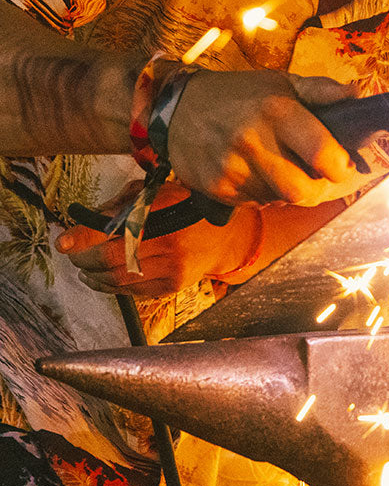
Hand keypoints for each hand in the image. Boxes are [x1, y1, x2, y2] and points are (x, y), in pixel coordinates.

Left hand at [57, 182, 259, 296]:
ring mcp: (173, 267)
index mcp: (166, 212)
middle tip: (75, 255)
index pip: (115, 228)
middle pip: (112, 259)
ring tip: (85, 268)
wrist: (226, 236)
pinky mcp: (173, 285)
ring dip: (94, 275)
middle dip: (85, 259)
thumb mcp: (158, 194)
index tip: (64, 242)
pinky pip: (132, 290)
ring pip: (119, 279)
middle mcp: (171, 241)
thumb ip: (122, 204)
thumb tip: (86, 221)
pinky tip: (103, 278)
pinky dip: (111, 286)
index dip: (85, 237)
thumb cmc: (187, 209)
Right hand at [166, 69, 360, 204]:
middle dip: (317, 188)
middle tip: (316, 175)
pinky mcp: (216, 188)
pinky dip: (263, 194)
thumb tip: (356, 95)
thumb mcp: (281, 82)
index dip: (340, 168)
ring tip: (281, 167)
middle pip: (303, 191)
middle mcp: (253, 142)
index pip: (322, 155)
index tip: (342, 166)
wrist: (175, 108)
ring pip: (280, 200)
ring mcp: (232, 169)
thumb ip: (321, 90)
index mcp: (277, 112)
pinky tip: (256, 172)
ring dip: (288, 191)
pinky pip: (256, 203)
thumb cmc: (238, 94)